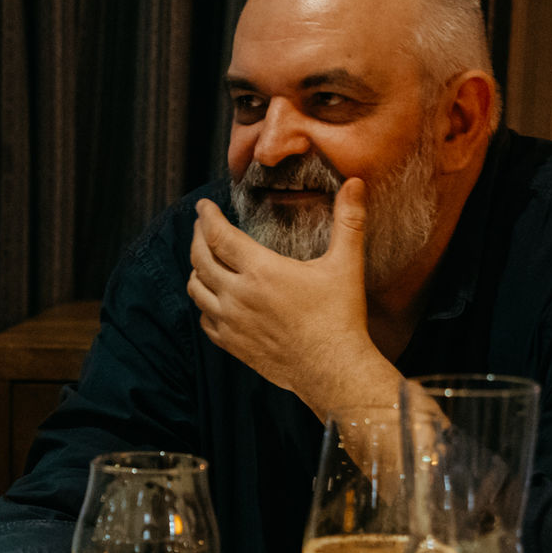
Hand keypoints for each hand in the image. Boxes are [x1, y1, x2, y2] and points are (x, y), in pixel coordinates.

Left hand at [186, 179, 398, 416]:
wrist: (333, 370)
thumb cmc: (340, 317)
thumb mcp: (346, 264)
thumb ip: (348, 220)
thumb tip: (355, 182)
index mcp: (261, 271)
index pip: (219, 235)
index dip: (206, 217)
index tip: (202, 206)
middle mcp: (238, 295)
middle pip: (200, 259)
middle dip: (197, 237)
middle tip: (201, 225)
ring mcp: (231, 322)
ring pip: (196, 290)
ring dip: (196, 270)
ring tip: (204, 258)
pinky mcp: (232, 344)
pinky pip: (204, 320)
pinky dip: (204, 304)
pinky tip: (214, 298)